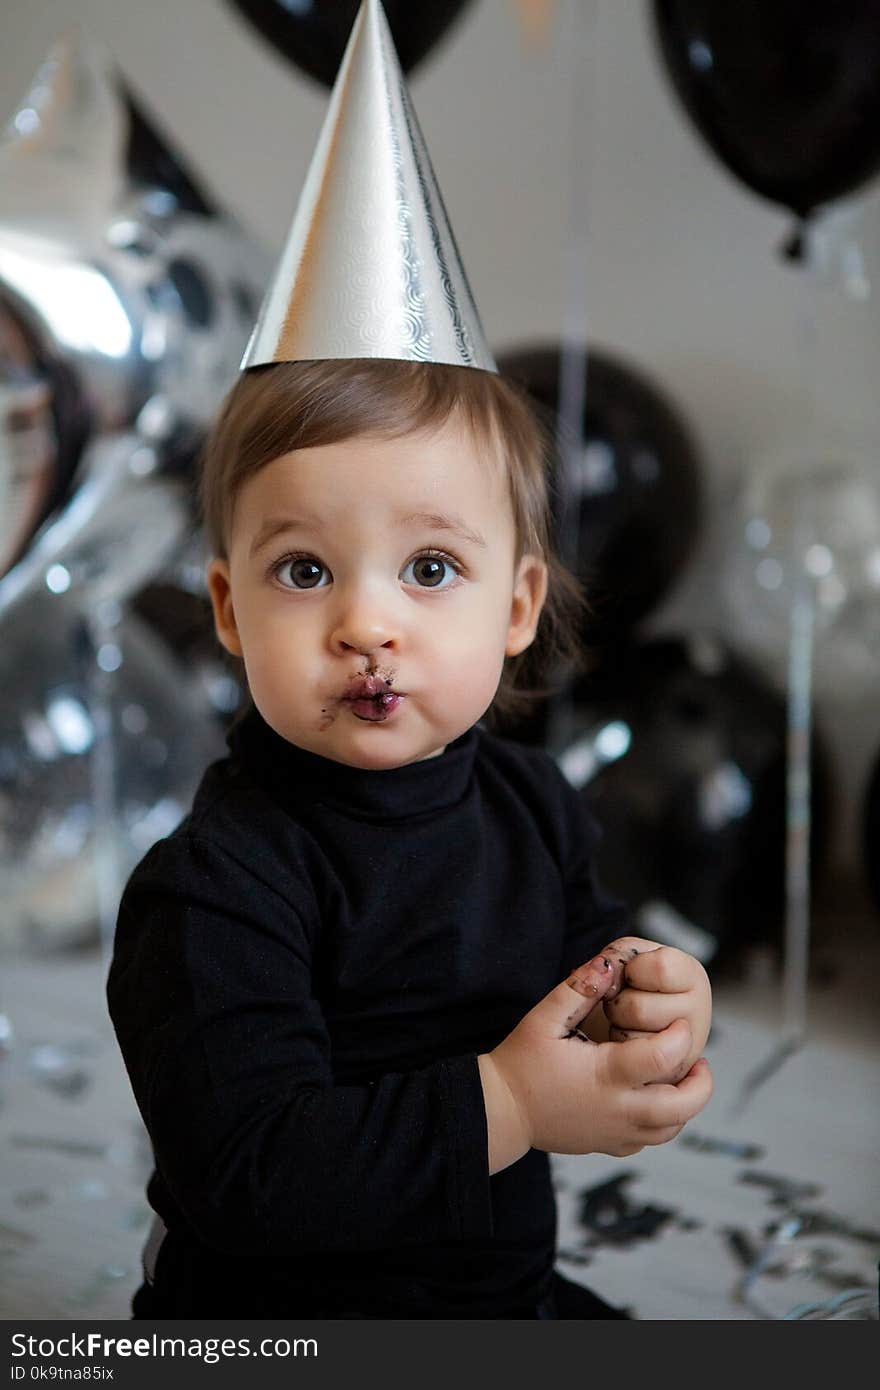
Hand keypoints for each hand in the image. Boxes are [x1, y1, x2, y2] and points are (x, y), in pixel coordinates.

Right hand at [478, 951, 712, 1171]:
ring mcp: (615, 1133)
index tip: (677, 1020)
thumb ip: (579, 989)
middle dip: (700, 1081)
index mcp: (605, 1074)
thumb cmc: (521, 1062)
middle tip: (698, 1058)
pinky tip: (654, 1097)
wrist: (500, 1110)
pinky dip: (664, 1121)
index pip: (664, 1057)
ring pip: (671, 1128)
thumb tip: (609, 963)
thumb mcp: (544, 1018)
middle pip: (682, 1105)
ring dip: (686, 1103)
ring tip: (682, 1077)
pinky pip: (651, 1140)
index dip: (679, 1035)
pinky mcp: (609, 1146)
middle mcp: (618, 1109)